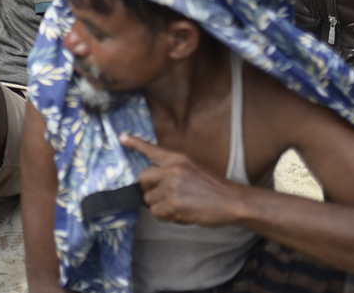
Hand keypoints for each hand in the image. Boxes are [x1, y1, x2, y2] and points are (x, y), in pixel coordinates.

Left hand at [121, 134, 242, 226]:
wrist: (232, 201)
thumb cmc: (213, 188)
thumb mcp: (192, 168)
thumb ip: (173, 170)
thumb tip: (154, 182)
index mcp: (177, 158)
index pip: (151, 149)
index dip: (135, 143)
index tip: (122, 138)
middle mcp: (172, 169)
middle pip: (143, 179)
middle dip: (150, 189)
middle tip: (165, 196)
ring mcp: (172, 186)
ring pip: (149, 199)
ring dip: (160, 206)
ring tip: (179, 206)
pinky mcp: (173, 204)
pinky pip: (157, 212)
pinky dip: (166, 216)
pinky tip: (181, 214)